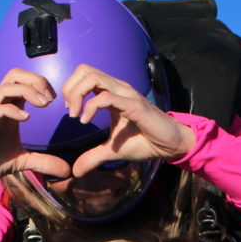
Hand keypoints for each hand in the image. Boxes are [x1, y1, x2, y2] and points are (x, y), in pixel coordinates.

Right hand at [0, 68, 71, 179]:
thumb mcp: (24, 161)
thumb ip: (44, 161)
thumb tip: (67, 170)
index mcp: (9, 107)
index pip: (24, 81)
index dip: (41, 84)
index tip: (55, 100)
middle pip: (15, 74)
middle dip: (35, 80)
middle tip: (50, 98)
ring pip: (7, 87)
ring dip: (28, 91)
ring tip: (43, 105)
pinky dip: (13, 109)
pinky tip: (26, 118)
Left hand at [61, 64, 194, 176]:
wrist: (169, 145)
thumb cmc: (144, 142)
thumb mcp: (112, 150)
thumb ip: (93, 157)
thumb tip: (76, 171)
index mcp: (112, 92)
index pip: (85, 75)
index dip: (71, 90)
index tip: (71, 112)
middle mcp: (118, 88)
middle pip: (85, 70)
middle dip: (70, 88)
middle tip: (71, 112)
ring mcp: (126, 94)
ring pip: (93, 77)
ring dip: (77, 94)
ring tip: (77, 116)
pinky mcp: (134, 105)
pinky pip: (106, 97)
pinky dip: (91, 107)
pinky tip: (86, 121)